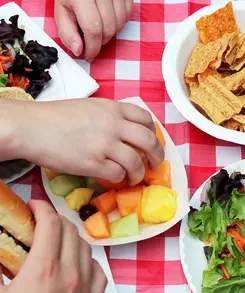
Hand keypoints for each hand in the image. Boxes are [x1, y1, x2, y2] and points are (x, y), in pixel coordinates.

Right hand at [0, 200, 106, 292]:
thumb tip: (0, 252)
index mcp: (43, 269)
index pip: (51, 223)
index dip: (42, 208)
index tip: (33, 204)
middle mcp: (70, 273)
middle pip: (69, 230)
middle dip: (54, 219)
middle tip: (40, 221)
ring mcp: (85, 288)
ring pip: (85, 247)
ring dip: (71, 238)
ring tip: (56, 241)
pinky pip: (97, 271)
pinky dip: (87, 261)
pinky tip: (77, 265)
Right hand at [9, 98, 163, 185]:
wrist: (32, 127)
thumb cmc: (57, 116)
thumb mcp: (91, 106)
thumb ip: (111, 116)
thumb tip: (127, 132)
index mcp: (113, 108)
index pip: (146, 119)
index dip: (154, 133)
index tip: (153, 143)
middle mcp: (113, 125)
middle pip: (149, 141)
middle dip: (158, 156)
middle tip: (156, 165)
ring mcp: (104, 144)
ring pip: (136, 163)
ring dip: (139, 173)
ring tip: (135, 178)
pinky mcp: (93, 163)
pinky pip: (117, 174)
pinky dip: (120, 179)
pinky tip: (115, 178)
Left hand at [54, 0, 132, 60]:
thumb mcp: (62, 11)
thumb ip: (67, 32)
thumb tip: (78, 50)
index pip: (93, 29)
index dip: (92, 48)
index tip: (88, 55)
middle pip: (108, 29)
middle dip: (100, 41)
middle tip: (91, 39)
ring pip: (120, 24)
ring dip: (110, 32)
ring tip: (99, 26)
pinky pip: (128, 15)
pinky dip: (119, 22)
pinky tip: (109, 17)